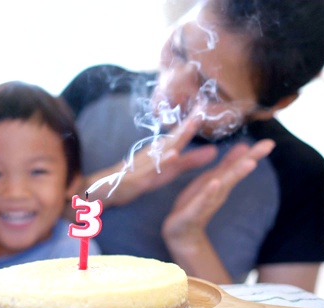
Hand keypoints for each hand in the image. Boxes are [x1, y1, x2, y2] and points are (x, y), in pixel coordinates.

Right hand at [85, 119, 218, 205]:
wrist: (108, 187)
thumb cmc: (141, 175)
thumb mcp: (170, 169)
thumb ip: (191, 160)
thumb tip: (215, 150)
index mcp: (163, 148)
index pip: (182, 132)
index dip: (195, 120)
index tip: (210, 104)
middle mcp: (155, 151)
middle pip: (175, 135)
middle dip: (190, 122)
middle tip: (204, 107)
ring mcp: (146, 163)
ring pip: (164, 149)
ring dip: (178, 137)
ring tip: (191, 124)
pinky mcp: (139, 177)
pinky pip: (152, 169)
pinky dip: (162, 162)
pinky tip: (173, 155)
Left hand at [162, 139, 275, 243]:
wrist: (180, 237)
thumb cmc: (194, 205)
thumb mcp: (210, 182)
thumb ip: (226, 166)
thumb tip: (243, 146)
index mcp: (218, 184)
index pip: (238, 165)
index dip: (253, 153)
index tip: (270, 141)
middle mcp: (216, 193)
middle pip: (235, 173)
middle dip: (251, 159)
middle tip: (269, 145)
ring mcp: (206, 204)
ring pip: (222, 186)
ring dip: (236, 173)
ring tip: (251, 162)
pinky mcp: (191, 215)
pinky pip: (201, 202)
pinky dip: (209, 192)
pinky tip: (216, 182)